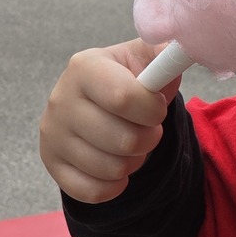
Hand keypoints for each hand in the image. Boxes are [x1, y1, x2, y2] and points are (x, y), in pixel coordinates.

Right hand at [39, 40, 181, 203]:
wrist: (102, 100)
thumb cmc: (133, 78)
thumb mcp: (148, 57)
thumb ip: (164, 51)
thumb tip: (183, 45)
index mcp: (85, 67)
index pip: (124, 98)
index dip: (153, 110)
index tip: (158, 107)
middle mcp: (61, 100)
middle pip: (123, 140)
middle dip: (150, 138)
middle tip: (149, 129)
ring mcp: (52, 135)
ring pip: (111, 168)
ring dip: (135, 161)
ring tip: (133, 144)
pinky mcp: (52, 165)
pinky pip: (93, 191)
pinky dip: (115, 184)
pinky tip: (118, 165)